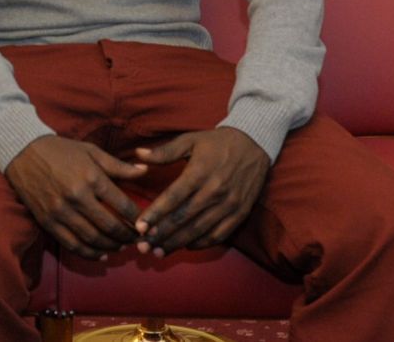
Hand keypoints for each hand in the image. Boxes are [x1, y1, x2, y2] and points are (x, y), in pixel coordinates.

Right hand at [3, 134, 146, 259]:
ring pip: (92, 239)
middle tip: (136, 239)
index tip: (144, 223)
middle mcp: (77, 196)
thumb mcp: (91, 152)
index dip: (137, 218)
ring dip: (111, 247)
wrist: (23, 152)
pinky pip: (72, 244)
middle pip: (110, 226)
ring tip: (121, 247)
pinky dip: (89, 253)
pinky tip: (101, 254)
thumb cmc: (61, 150)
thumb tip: (145, 170)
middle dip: (127, 236)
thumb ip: (118, 166)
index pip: (122, 205)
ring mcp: (61, 211)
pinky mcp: (48, 221)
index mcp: (91, 177)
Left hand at [133, 127, 268, 254]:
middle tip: (143, 246)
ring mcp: (229, 204)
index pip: (173, 197)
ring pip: (199, 230)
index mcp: (199, 172)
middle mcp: (214, 191)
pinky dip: (201, 244)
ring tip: (159, 252)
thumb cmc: (217, 142)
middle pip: (183, 218)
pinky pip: (218, 234)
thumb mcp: (190, 140)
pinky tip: (186, 247)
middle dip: (161, 234)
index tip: (139, 227)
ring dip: (177, 243)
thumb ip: (164, 151)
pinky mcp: (240, 213)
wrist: (254, 144)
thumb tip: (138, 154)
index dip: (155, 214)